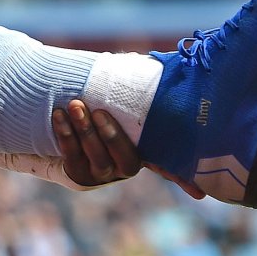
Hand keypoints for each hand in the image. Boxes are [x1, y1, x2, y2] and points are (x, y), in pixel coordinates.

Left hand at [52, 100, 205, 197]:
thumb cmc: (101, 105)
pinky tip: (58, 116)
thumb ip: (135, 86)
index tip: (199, 194)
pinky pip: (72, 156)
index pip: (168, 165)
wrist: (65, 129)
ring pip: (96, 156)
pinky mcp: (79, 174)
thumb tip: (141, 61)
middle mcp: (127, 167)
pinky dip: (65, 134)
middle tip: (99, 110)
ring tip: (74, 105)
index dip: (183, 178)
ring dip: (84, 130)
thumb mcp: (120, 98)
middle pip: (125, 157)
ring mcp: (103, 174)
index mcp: (145, 151)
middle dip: (111, 134)